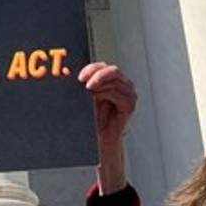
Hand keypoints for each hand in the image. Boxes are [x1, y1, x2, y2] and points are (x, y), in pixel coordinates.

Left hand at [79, 62, 136, 192]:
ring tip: (88, 91)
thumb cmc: (94, 118)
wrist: (101, 138)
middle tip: (84, 82)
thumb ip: (87, 85)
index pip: (104, 66)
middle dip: (96, 74)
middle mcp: (124, 85)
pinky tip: (96, 97)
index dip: (92, 68)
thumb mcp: (89, 97)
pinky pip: (117, 93)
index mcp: (114, 80)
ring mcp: (129, 94)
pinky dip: (105, 93)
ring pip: (114, 80)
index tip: (80, 77)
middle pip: (112, 70)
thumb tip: (75, 75)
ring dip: (99, 84)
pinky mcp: (130, 104)